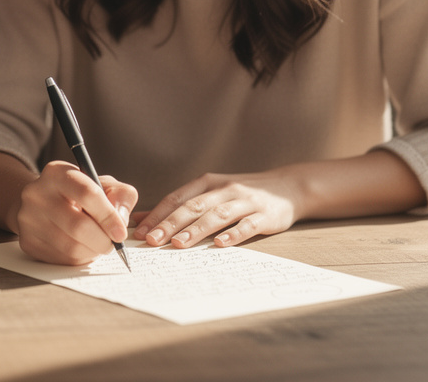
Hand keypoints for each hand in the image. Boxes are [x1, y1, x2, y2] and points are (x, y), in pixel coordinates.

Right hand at [14, 160, 137, 265]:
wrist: (41, 204)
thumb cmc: (79, 194)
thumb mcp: (103, 184)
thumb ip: (120, 195)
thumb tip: (121, 219)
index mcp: (57, 172)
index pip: (87, 193)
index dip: (108, 216)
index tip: (121, 233)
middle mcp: (37, 193)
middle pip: (78, 225)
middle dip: (102, 240)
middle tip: (112, 244)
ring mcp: (28, 219)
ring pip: (71, 246)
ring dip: (92, 251)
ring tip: (96, 243)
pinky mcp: (28, 241)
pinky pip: (61, 259)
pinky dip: (79, 258)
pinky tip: (81, 247)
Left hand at [134, 170, 301, 248]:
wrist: (287, 187)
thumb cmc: (241, 194)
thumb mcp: (210, 192)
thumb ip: (179, 205)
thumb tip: (141, 220)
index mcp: (208, 182)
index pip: (177, 198)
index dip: (158, 214)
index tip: (140, 232)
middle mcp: (224, 189)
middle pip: (193, 207)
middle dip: (171, 224)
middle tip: (152, 241)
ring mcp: (245, 201)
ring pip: (217, 215)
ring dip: (197, 230)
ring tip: (179, 244)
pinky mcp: (265, 215)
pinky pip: (247, 225)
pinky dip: (233, 234)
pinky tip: (219, 244)